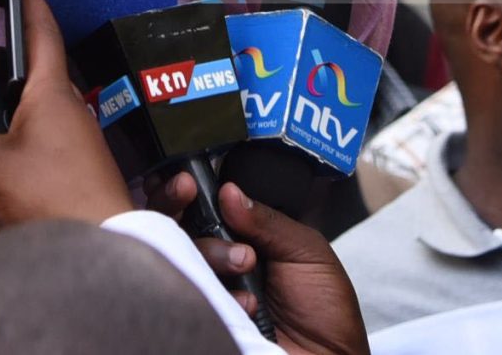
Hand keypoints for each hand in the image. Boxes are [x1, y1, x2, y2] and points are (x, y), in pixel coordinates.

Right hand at [0, 0, 134, 227]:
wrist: (100, 245)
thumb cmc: (60, 200)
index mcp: (52, 94)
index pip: (42, 32)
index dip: (29, 2)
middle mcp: (65, 111)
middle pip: (23, 79)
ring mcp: (69, 140)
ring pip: (22, 120)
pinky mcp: (67, 168)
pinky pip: (30, 152)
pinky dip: (7, 163)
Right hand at [152, 176, 367, 354]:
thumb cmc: (324, 308)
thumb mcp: (306, 251)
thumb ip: (268, 220)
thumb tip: (228, 191)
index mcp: (240, 237)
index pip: (202, 207)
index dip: (185, 191)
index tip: (186, 183)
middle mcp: (217, 261)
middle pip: (177, 225)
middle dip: (180, 208)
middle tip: (191, 198)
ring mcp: (207, 290)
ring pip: (180, 256)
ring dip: (212, 253)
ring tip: (247, 265)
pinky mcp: (204, 317)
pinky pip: (189, 297)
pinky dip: (217, 294)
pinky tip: (247, 304)